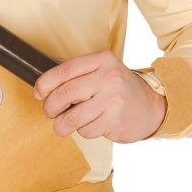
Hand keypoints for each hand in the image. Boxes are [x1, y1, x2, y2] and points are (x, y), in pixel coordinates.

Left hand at [33, 50, 167, 143]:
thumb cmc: (120, 88)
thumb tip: (44, 82)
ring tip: (64, 124)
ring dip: (62, 125)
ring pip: (72, 117)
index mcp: (101, 60)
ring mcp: (113, 100)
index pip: (64, 70)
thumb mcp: (102, 70)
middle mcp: (108, 77)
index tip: (39, 93)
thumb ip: (78, 73)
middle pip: (64, 94)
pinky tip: (91, 124)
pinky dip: (83, 131)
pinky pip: (86, 130)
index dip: (45, 83)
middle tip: (50, 111)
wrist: (152, 106)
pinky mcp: (115, 121)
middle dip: (51, 107)